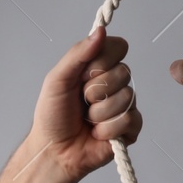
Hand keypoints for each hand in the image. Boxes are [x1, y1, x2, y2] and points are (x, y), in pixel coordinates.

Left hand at [28, 26, 142, 182]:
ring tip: (87, 120)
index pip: (118, 47)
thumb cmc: (52, 117)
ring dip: (99, 113)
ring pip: (126, 98)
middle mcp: (114, 83)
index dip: (101, 61)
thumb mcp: (57, 79)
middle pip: (124, 72)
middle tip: (81, 102)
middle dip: (95, 91)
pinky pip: (130, 120)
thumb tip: (100, 31)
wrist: (53, 151)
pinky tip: (96, 133)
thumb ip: (78, 54)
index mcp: (98, 67)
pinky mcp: (130, 128)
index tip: (82, 76)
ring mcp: (124, 105)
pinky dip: (107, 129)